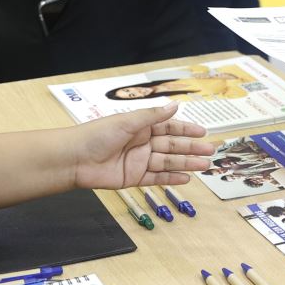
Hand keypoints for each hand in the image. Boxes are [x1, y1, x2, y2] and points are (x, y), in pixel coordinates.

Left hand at [70, 102, 212, 189]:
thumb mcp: (127, 122)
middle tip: (210, 151)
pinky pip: (156, 178)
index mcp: (140, 126)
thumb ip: (153, 117)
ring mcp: (138, 161)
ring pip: (167, 163)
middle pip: (172, 146)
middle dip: (191, 148)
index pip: (169, 127)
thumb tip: (175, 106)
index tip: (203, 132)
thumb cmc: (96, 135)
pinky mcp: (133, 178)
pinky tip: (186, 178)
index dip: (186, 129)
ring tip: (204, 166)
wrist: (75, 159)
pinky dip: (171, 178)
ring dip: (186, 164)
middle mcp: (141, 143)